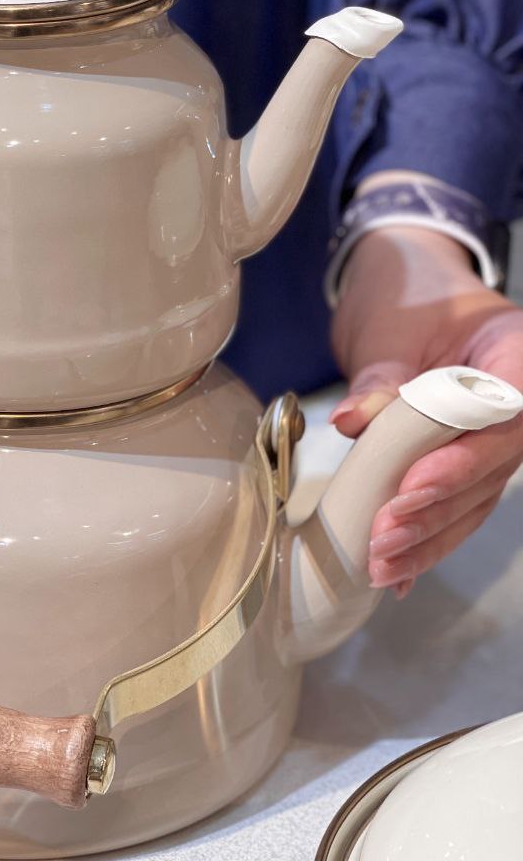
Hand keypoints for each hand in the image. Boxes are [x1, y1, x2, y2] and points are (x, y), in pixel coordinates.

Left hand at [331, 224, 522, 597]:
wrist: (409, 285)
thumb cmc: (409, 297)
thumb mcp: (391, 327)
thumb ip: (379, 376)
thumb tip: (353, 420)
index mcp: (515, 352)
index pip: (505, 413)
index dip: (463, 458)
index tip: (414, 486)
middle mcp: (519, 400)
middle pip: (491, 465)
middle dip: (436, 507)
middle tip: (384, 534)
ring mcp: (499, 433)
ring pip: (476, 496)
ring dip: (430, 536)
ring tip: (383, 564)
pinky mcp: (471, 457)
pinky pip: (458, 503)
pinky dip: (428, 539)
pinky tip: (399, 575)